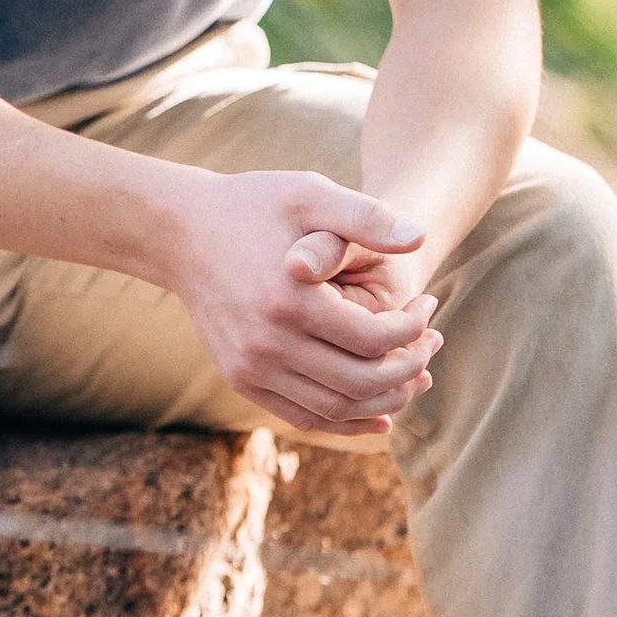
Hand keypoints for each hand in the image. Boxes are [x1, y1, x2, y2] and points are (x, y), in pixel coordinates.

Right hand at [167, 169, 440, 437]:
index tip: (429, 304)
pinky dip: (346, 422)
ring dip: (386, 399)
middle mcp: (267, 344)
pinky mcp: (242, 379)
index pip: (375, 340)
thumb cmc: (255, 205)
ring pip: (336, 408)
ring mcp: (250, 367)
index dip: (414, 329)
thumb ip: (366, 217)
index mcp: (290, 300)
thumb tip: (421, 239)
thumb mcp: (310, 194)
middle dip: (410, 367)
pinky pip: (303, 417)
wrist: (183, 231)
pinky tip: (381, 416)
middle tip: (433, 343)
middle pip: (361, 381)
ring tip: (416, 374)